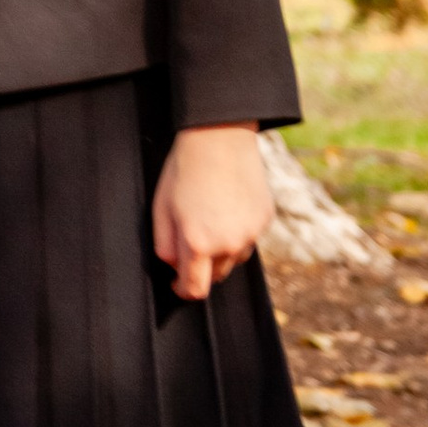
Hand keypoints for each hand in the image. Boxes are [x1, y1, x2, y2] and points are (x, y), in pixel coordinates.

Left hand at [152, 123, 271, 300]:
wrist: (220, 136)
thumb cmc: (185, 169)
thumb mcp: (161, 207)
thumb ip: (164, 245)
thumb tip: (173, 267)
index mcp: (198, 243)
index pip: (195, 289)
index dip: (183, 290)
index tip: (177, 284)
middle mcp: (228, 244)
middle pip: (215, 276)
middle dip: (201, 268)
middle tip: (190, 241)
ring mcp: (251, 233)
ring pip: (233, 258)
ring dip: (221, 251)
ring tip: (209, 217)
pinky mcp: (265, 220)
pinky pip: (249, 238)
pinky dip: (238, 232)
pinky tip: (227, 207)